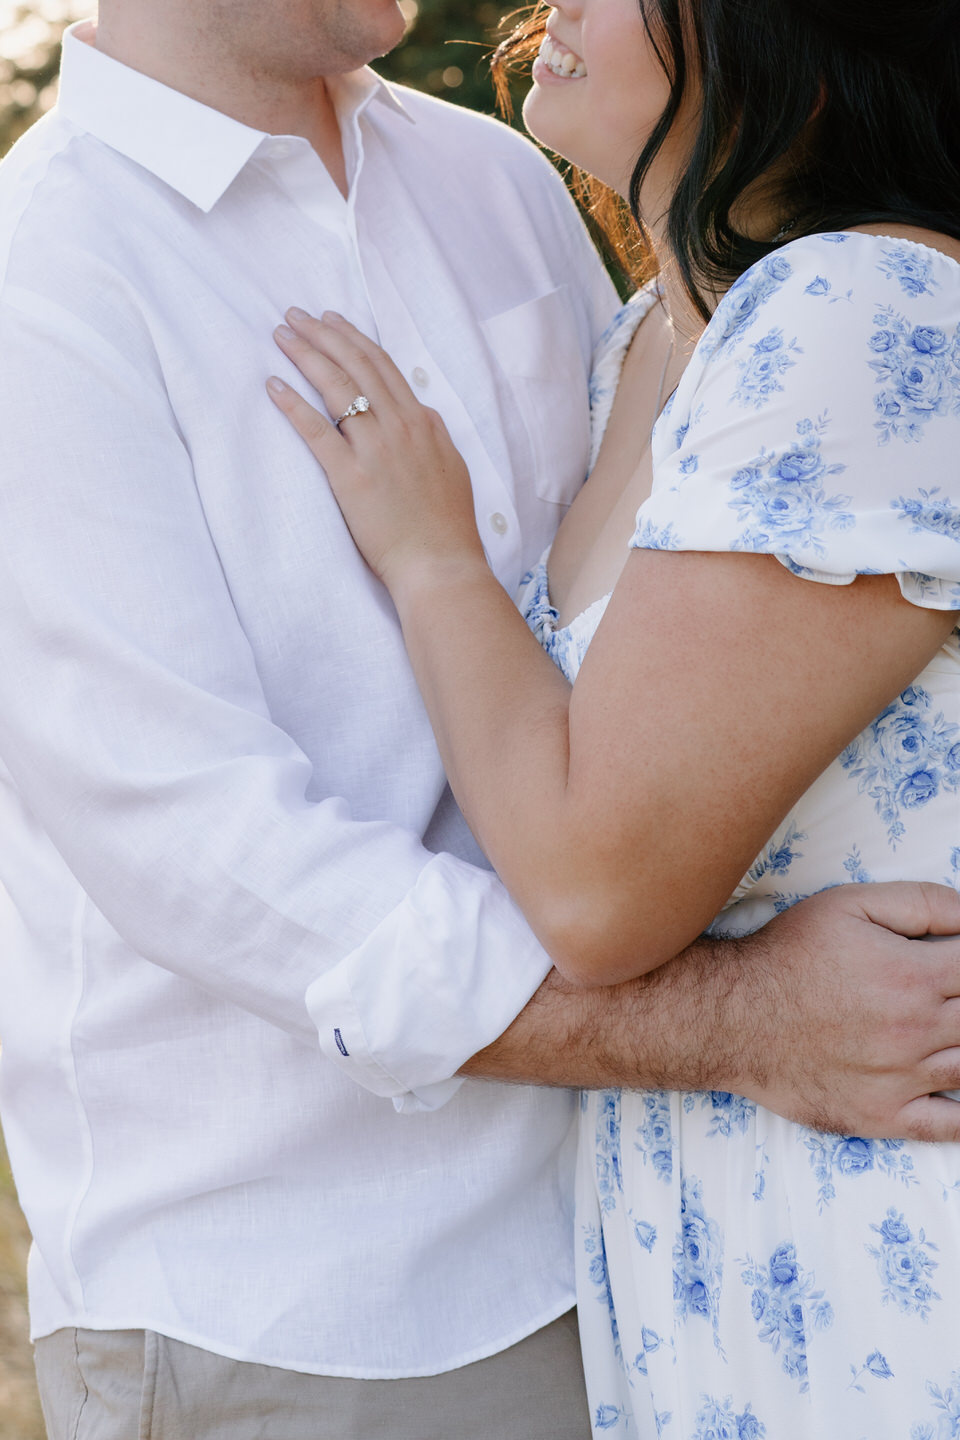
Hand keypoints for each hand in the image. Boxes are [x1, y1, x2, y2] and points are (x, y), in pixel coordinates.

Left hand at [267, 309, 486, 592]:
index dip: (353, 339)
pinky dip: (293, 404)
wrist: (442, 565)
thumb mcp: (451, 469)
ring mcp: (376, 450)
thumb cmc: (447, 527)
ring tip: (282, 335)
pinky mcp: (351, 477)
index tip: (331, 321)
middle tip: (295, 315)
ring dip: (306, 355)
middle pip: (357, 366)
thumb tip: (421, 414)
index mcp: (423, 423)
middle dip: (323, 334)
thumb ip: (433, 437)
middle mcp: (400, 427)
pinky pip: (316, 431)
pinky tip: (273, 385)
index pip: (383, 366)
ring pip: (337, 387)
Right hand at [726, 882, 959, 1137]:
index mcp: (914, 975)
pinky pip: (950, 1126)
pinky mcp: (883, 1115)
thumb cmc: (788, 955)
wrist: (731, 1015)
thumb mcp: (850, 903)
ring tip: (946, 1030)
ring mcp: (902, 1079)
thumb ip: (923, 903)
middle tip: (945, 1000)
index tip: (956, 967)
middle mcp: (917, 1030)